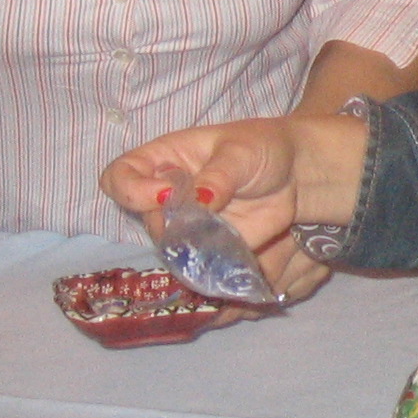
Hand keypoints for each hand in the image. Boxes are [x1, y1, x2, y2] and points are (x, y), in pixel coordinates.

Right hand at [101, 114, 367, 307]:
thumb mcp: (240, 153)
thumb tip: (201, 201)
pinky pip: (197, 266)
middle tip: (212, 214)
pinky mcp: (207, 250)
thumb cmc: (262, 150)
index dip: (131, 190)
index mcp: (161, 161)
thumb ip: (218, 177)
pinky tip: (233, 256)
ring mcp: (184, 226)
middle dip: (174, 224)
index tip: (163, 193)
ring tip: (230, 231)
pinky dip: (211, 267)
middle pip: (147, 220)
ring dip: (195, 248)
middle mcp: (164, 197)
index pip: (119, 177)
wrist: (297, 175)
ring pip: (171, 249)